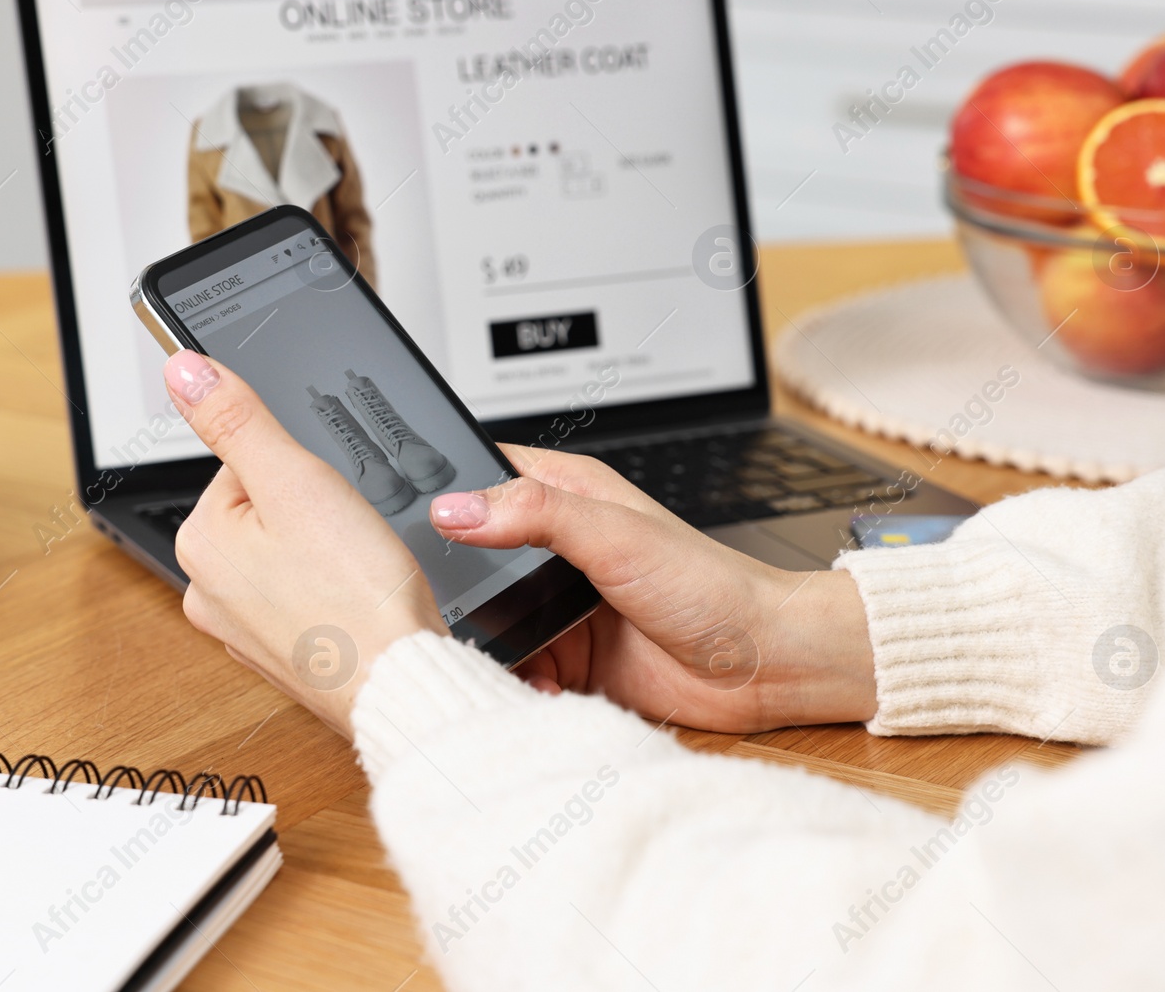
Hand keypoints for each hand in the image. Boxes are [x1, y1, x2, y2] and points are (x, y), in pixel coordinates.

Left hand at [163, 350, 445, 735]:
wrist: (400, 683)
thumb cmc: (356, 595)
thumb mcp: (296, 479)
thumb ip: (237, 419)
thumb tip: (183, 367)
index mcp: (199, 541)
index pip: (248, 465)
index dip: (302, 470)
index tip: (330, 501)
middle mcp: (208, 590)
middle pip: (269, 509)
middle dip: (315, 513)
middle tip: (349, 539)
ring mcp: (243, 628)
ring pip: (291, 553)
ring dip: (328, 553)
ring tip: (356, 571)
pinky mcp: (283, 654)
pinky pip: (306, 597)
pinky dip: (334, 593)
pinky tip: (356, 600)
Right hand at [429, 446, 876, 732]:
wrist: (762, 665)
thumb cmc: (713, 584)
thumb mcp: (617, 534)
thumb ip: (535, 513)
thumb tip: (458, 508)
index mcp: (566, 496)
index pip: (483, 475)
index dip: (444, 488)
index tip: (402, 513)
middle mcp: (557, 548)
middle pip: (473, 558)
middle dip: (454, 585)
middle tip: (435, 605)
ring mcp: (560, 606)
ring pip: (489, 621)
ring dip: (485, 644)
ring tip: (482, 656)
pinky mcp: (569, 659)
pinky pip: (518, 671)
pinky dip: (516, 684)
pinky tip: (534, 690)